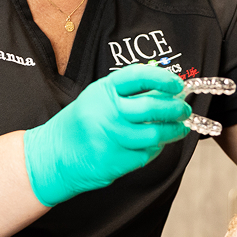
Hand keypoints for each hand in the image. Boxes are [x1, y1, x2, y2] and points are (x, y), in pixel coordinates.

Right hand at [24, 63, 189, 205]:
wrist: (53, 155)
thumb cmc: (80, 125)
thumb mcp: (96, 99)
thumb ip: (126, 94)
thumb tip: (166, 92)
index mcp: (101, 91)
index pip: (138, 76)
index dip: (162, 78)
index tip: (177, 85)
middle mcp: (104, 112)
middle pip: (152, 107)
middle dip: (175, 109)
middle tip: (184, 110)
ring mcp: (109, 137)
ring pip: (154, 135)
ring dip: (172, 132)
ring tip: (178, 129)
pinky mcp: (113, 160)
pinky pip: (145, 154)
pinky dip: (153, 150)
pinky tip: (150, 145)